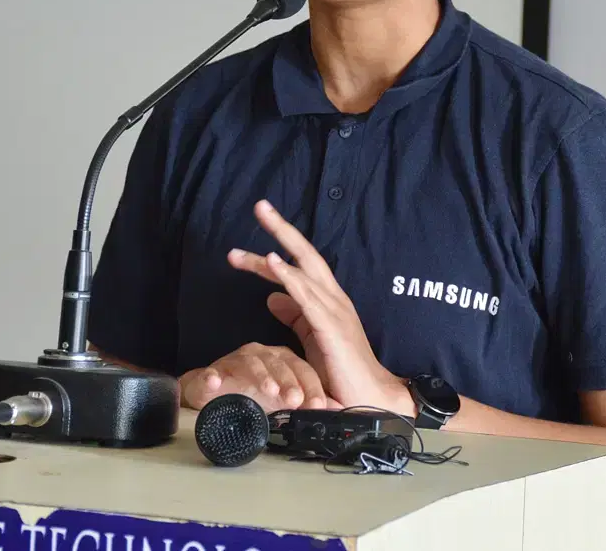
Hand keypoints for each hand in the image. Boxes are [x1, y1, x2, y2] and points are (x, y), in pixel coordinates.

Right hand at [178, 342, 340, 412]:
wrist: (214, 394)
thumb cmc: (252, 396)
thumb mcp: (280, 404)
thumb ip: (302, 408)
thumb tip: (331, 416)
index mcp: (282, 361)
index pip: (302, 370)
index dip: (311, 387)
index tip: (318, 406)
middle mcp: (262, 356)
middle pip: (279, 363)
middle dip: (289, 382)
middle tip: (295, 400)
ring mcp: (237, 361)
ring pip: (251, 362)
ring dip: (261, 375)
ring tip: (269, 390)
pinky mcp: (214, 371)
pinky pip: (213, 372)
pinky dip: (213, 376)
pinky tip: (214, 382)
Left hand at [227, 199, 411, 415]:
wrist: (369, 400)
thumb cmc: (340, 373)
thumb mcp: (311, 341)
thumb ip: (295, 318)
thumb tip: (271, 299)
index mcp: (326, 303)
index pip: (295, 271)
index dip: (266, 260)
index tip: (237, 253)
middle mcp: (333, 299)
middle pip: (305, 255)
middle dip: (282, 229)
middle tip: (259, 206)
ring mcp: (334, 310)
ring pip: (305, 268)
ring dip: (281, 243)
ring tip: (262, 221)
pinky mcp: (332, 327)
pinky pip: (307, 296)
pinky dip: (290, 276)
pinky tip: (272, 262)